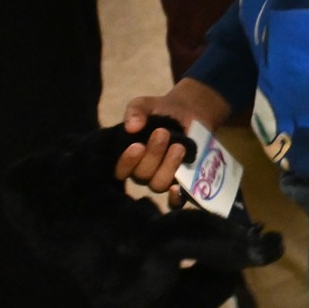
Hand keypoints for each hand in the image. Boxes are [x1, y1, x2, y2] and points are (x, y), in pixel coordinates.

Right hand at [113, 81, 231, 192]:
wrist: (189, 111)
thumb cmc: (160, 111)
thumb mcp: (145, 105)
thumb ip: (135, 112)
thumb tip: (131, 127)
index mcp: (127, 158)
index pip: (119, 170)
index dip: (126, 162)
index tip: (137, 145)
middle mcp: (142, 172)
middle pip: (142, 176)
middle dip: (153, 155)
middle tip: (163, 133)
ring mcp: (161, 178)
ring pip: (158, 184)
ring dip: (168, 166)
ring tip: (178, 146)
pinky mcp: (181, 182)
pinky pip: (175, 202)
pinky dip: (176, 198)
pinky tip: (179, 187)